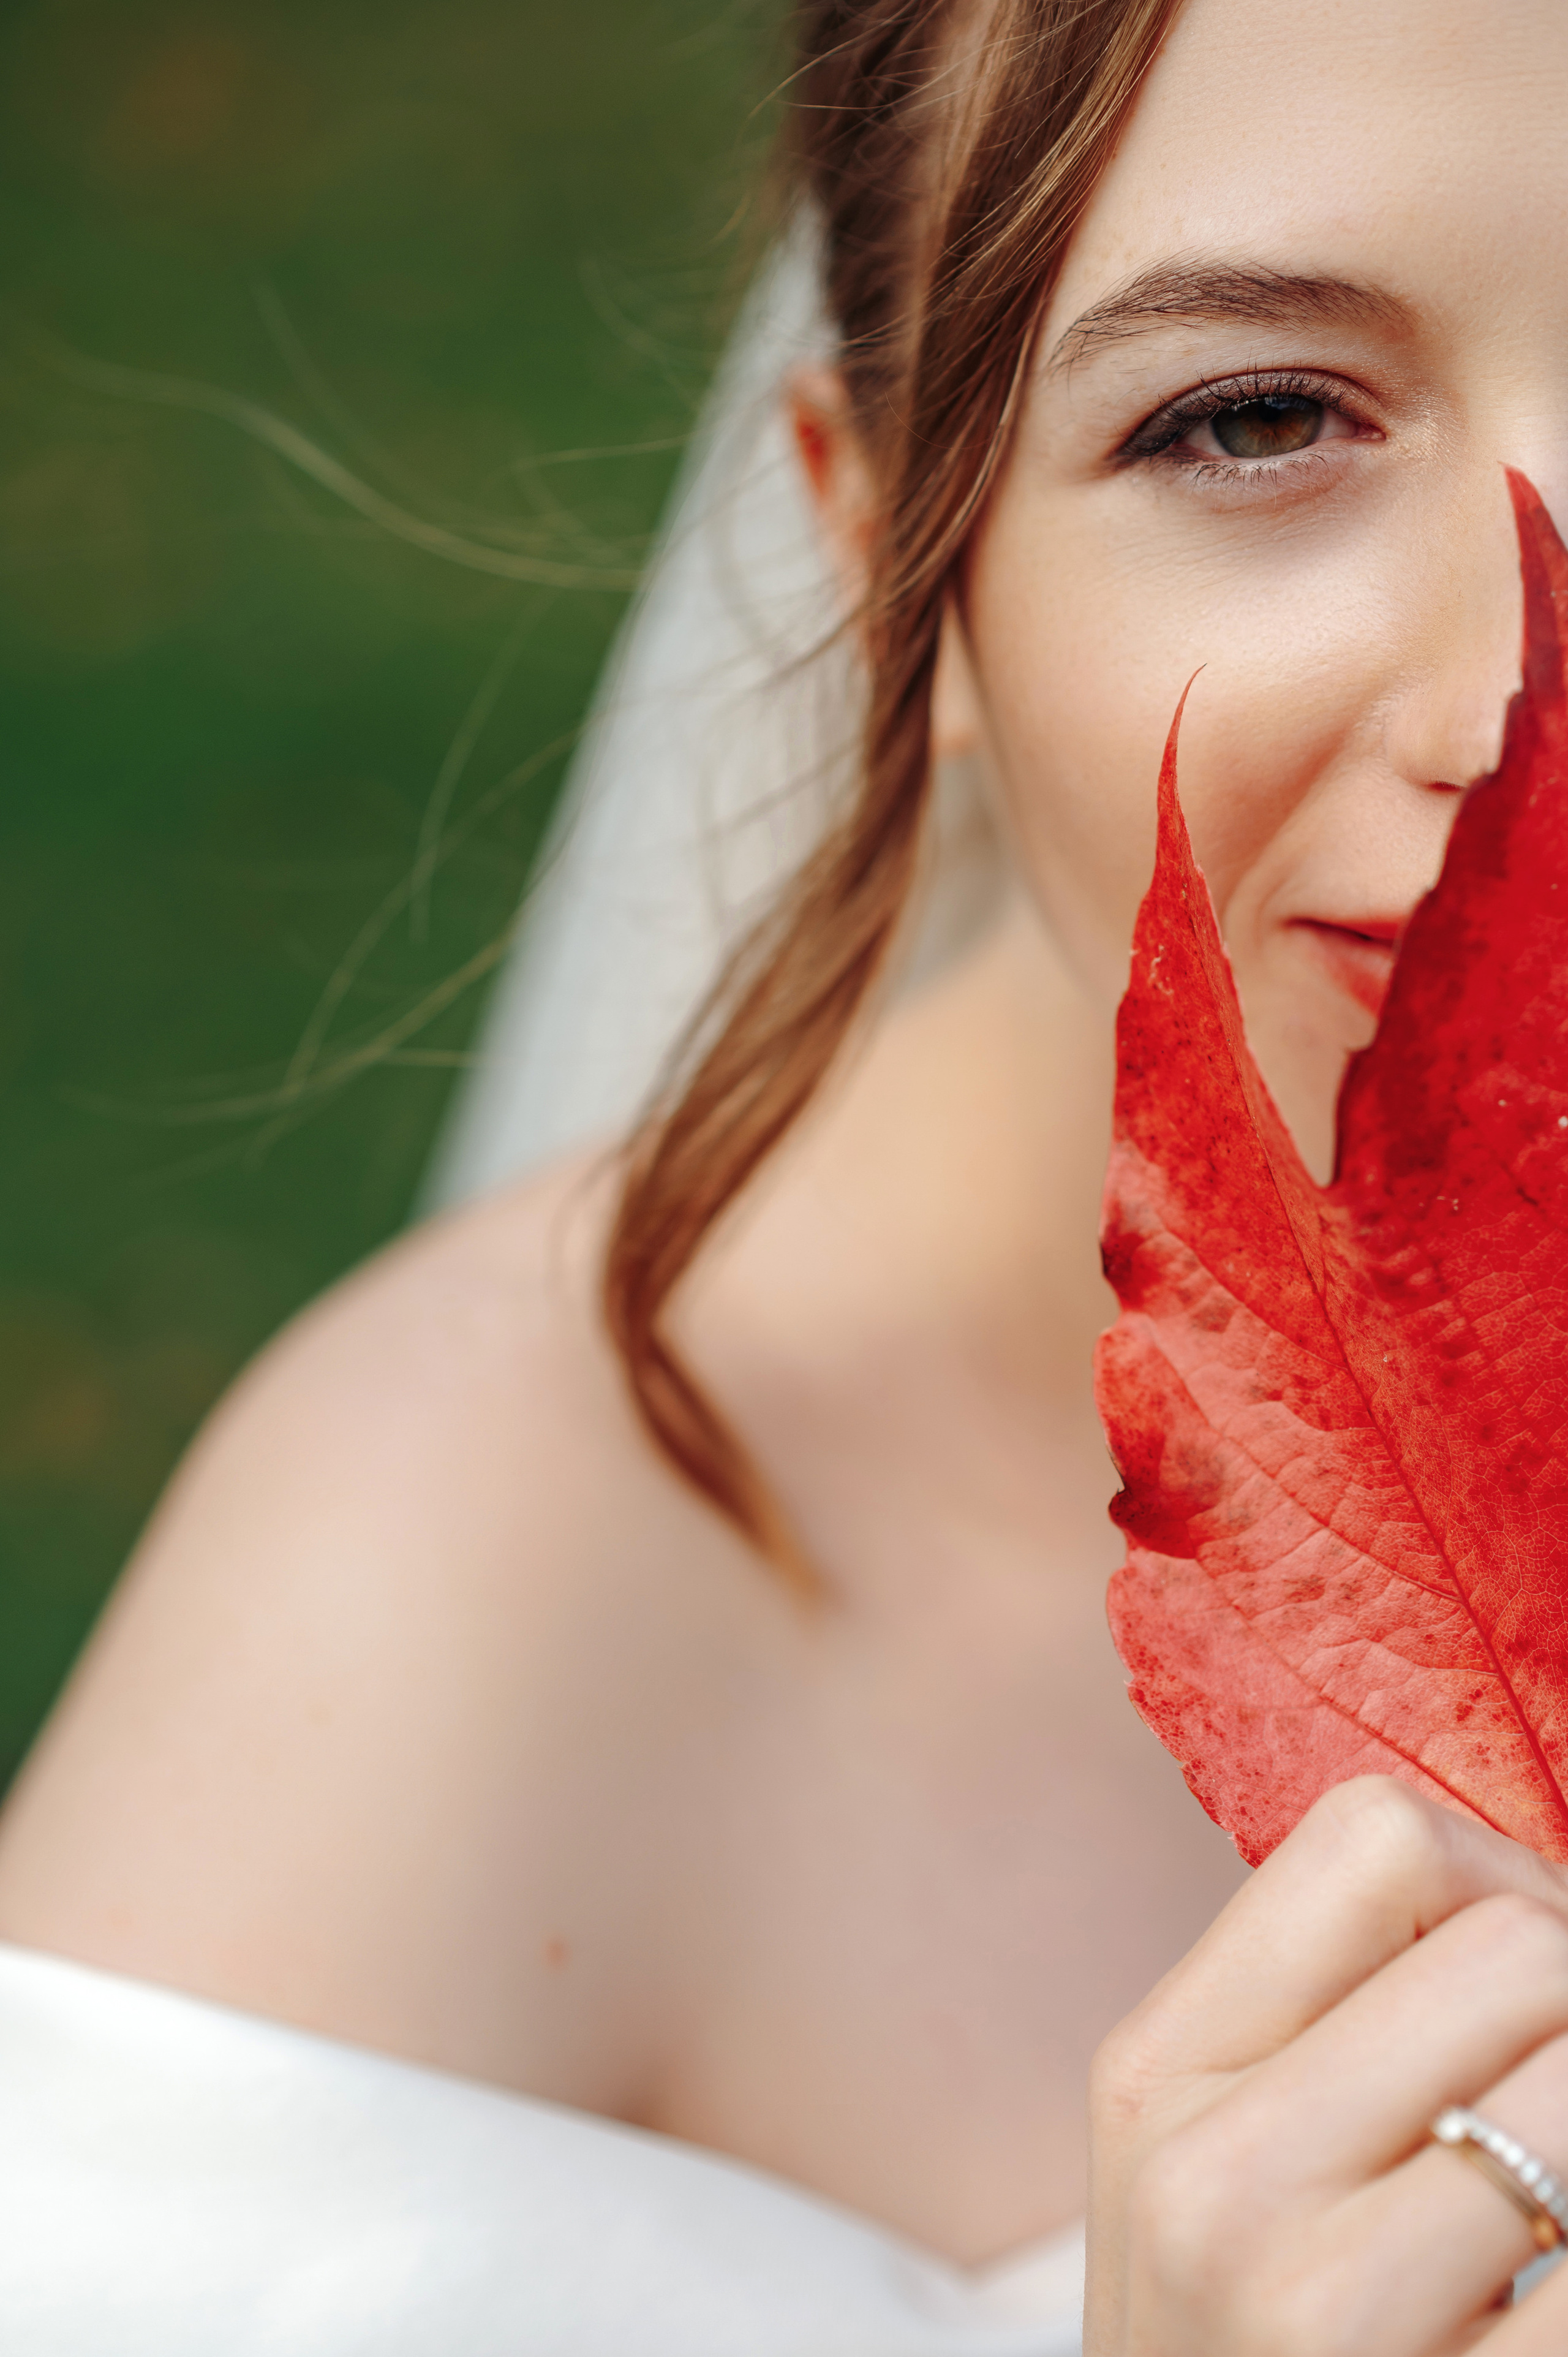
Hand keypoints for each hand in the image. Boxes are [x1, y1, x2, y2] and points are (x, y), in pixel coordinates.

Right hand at [1087, 1778, 1567, 2353]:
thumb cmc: (1249, 2354)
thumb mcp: (1220, 2160)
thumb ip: (1341, 2014)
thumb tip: (1547, 1903)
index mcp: (1160, 2076)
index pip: (1378, 1842)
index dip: (1500, 1886)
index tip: (1525, 1985)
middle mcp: (1222, 2181)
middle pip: (1521, 1950)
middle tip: (1566, 2106)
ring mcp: (1328, 2319)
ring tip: (1560, 2204)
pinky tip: (1562, 2282)